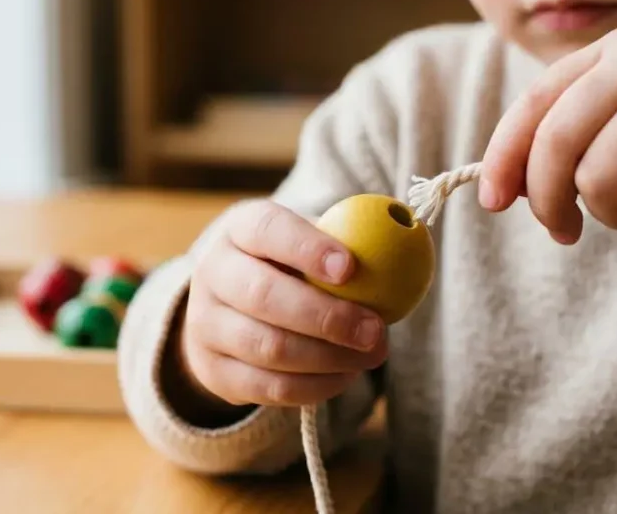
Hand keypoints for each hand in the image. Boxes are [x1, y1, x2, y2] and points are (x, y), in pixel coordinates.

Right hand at [176, 200, 387, 410]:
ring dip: (329, 357)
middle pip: (264, 296)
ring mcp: (207, 325)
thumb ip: (346, 243)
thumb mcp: (307, 244)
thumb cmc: (290, 269)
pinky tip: (346, 375)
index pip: (268, 230)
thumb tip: (409, 242)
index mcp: (240, 230)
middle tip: (376, 331)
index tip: (351, 268)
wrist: (229, 312)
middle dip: (328, 317)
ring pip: (269, 347)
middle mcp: (214, 273)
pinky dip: (316, 386)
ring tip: (371, 355)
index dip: (308, 249)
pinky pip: (270, 387)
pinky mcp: (214, 370)